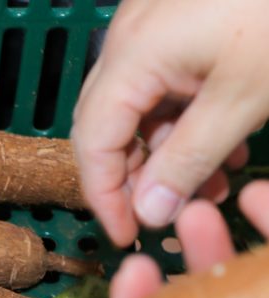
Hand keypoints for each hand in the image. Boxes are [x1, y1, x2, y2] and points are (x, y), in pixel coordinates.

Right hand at [70, 0, 268, 246]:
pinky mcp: (175, 23)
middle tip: (166, 215)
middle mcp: (127, 41)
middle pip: (106, 126)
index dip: (103, 196)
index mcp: (132, 57)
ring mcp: (149, 28)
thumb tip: (148, 212)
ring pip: (138, 108)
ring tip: (211, 184)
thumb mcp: (244, 98)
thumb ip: (190, 158)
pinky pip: (161, 83)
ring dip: (166, 153)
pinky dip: (182, 120)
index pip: (92, 143)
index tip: (126, 236)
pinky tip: (221, 142)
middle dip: (134, 178)